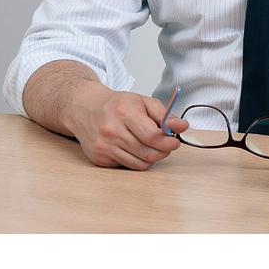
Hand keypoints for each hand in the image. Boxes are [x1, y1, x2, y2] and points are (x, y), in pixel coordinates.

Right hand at [69, 87, 188, 169]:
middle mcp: (112, 130)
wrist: (85, 109)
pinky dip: (137, 160)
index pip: (152, 136)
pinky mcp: (99, 158)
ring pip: (139, 163)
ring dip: (152, 157)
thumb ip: (164, 114)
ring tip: (152, 146)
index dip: (168, 141)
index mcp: (124, 112)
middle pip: (147, 152)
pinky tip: (136, 149)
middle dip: (163, 151)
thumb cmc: (117, 105)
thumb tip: (182, 126)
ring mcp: (104, 146)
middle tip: (167, 145)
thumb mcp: (143, 101)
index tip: (175, 141)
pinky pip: (128, 166)